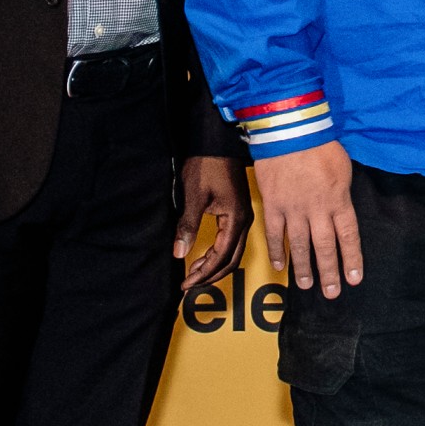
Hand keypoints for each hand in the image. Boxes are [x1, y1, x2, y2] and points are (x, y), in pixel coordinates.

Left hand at [173, 155, 244, 290]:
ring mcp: (244, 217)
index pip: (221, 257)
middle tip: (190, 284)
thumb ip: (188, 227)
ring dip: (215, 265)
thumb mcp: (194, 196)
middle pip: (231, 260)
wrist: (218, 142)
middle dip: (211, 275)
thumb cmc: (207, 165)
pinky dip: (219, 253)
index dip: (203, 273)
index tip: (186, 283)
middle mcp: (245, 222)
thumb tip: (180, 254)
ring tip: (194, 272)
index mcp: (236, 220)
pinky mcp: (239, 212)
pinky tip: (205, 255)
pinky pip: (232, 241)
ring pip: (233, 252)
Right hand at [252, 141, 363, 298]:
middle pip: (325, 248)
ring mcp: (294, 209)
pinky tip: (279, 266)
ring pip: (300, 245)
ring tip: (306, 286)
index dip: (352, 260)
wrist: (290, 131)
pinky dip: (277, 251)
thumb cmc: (321, 145)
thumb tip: (341, 209)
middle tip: (331, 293)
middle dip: (329, 272)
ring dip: (304, 268)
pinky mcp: (274, 204)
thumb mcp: (343, 169)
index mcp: (339, 201)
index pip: (349, 237)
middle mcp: (318, 210)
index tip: (354, 279)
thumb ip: (342, 194)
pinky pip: (275, 233)